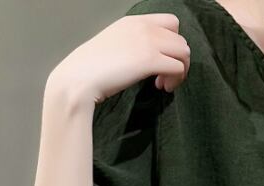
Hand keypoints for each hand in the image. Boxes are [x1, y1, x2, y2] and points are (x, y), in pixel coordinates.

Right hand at [49, 12, 190, 106]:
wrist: (79, 78)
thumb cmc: (92, 68)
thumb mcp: (115, 44)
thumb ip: (134, 44)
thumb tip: (149, 58)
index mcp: (134, 21)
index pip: (171, 23)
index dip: (173, 43)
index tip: (163, 60)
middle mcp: (143, 27)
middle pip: (181, 40)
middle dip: (179, 60)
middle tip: (165, 77)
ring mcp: (148, 42)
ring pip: (184, 53)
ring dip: (180, 71)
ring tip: (164, 84)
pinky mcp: (150, 60)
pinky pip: (178, 68)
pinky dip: (175, 80)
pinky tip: (161, 87)